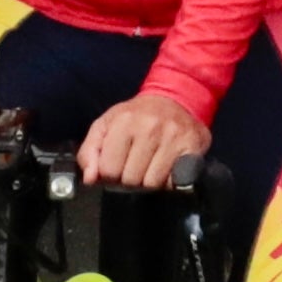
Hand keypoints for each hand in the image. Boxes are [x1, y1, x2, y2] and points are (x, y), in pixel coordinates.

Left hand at [77, 91, 213, 193]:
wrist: (176, 98)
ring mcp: (173, 137)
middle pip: (131, 180)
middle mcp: (149, 127)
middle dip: (130, 179)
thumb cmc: (136, 115)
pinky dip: (168, 182)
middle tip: (135, 167)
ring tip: (150, 168)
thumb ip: (90, 151)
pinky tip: (167, 170)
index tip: (116, 167)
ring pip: (152, 183)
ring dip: (149, 182)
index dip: (110, 175)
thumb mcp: (106, 124)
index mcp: (124, 121)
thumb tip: (90, 179)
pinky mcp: (192, 147)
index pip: (108, 170)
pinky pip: (174, 181)